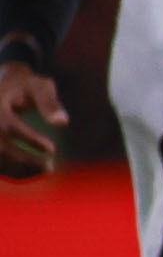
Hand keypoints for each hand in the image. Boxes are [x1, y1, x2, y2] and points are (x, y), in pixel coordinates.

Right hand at [0, 59, 69, 180]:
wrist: (1, 84)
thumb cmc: (25, 86)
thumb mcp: (39, 87)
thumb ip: (50, 103)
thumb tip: (62, 122)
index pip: (8, 125)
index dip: (30, 139)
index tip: (52, 149)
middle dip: (25, 160)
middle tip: (50, 167)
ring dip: (18, 170)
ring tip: (45, 169)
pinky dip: (11, 172)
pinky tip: (31, 172)